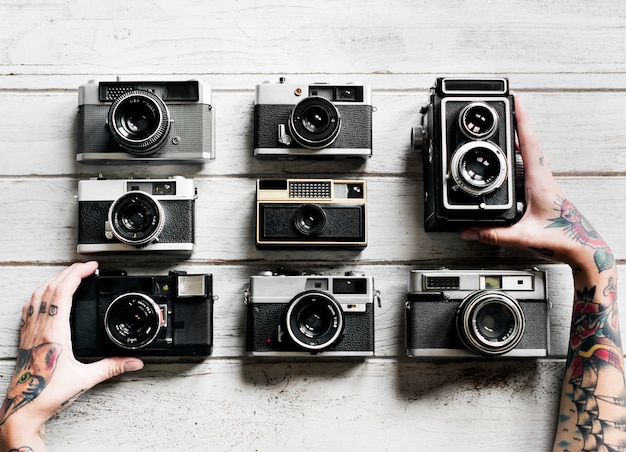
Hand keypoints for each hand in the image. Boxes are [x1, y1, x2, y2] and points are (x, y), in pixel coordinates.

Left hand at [0, 262, 143, 449]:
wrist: (22, 409)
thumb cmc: (46, 395)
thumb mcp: (85, 379)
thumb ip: (111, 367)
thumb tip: (133, 361)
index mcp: (54, 332)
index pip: (63, 291)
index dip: (78, 274)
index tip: (91, 268)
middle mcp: (39, 328)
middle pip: (50, 287)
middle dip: (69, 272)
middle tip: (86, 267)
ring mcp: (29, 331)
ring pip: (37, 294)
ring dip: (54, 279)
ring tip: (69, 275)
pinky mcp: (25, 338)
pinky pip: (29, 307)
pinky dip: (40, 294)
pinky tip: (45, 296)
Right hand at [461, 95, 613, 273]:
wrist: (583, 247)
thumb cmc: (563, 238)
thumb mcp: (523, 236)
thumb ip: (493, 234)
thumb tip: (469, 231)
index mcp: (539, 181)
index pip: (529, 143)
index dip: (521, 120)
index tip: (515, 101)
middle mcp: (543, 178)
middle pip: (530, 141)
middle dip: (518, 121)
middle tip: (509, 103)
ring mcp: (545, 182)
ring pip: (532, 152)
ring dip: (522, 136)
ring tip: (510, 123)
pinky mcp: (544, 189)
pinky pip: (532, 164)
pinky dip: (523, 153)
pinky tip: (516, 155)